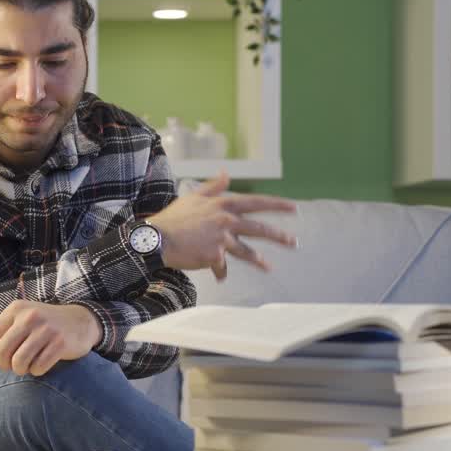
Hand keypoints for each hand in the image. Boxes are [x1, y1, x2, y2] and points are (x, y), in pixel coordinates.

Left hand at [0, 300, 99, 378]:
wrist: (80, 321)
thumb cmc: (44, 326)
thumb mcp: (21, 322)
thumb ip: (1, 337)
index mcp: (15, 310)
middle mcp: (29, 317)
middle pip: (2, 352)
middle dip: (4, 365)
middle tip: (13, 365)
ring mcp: (46, 329)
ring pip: (19, 362)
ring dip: (21, 370)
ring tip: (28, 364)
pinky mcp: (60, 343)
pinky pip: (38, 367)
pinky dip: (37, 370)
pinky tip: (42, 362)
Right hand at [147, 171, 297, 280]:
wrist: (157, 238)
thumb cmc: (173, 217)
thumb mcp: (193, 196)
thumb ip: (213, 186)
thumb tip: (226, 174)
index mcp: (223, 205)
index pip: (256, 202)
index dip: (277, 205)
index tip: (293, 208)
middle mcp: (225, 221)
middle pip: (258, 229)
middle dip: (278, 236)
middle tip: (293, 242)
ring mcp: (221, 240)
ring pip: (246, 251)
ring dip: (258, 260)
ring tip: (268, 267)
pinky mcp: (213, 256)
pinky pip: (221, 267)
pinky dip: (219, 272)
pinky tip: (220, 277)